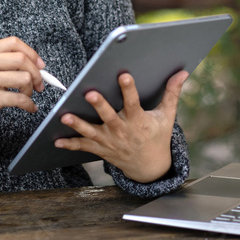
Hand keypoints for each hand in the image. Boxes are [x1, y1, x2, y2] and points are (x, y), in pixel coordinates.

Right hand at [0, 37, 46, 143]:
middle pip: (21, 58)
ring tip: (26, 97)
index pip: (13, 43)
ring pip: (23, 77)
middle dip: (36, 73)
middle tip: (39, 84)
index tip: (40, 65)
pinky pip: (20, 98)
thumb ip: (4, 63)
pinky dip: (29, 104)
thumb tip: (35, 63)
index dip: (31, 53)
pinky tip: (29, 107)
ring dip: (31, 90)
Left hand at [54, 69, 188, 182]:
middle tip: (89, 94)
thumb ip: (172, 93)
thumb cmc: (157, 136)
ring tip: (65, 116)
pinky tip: (56, 140)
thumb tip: (183, 72)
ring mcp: (110, 141)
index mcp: (139, 121)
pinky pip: (84, 146)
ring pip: (92, 132)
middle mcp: (123, 131)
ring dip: (78, 125)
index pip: (134, 103)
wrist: (150, 167)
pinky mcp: (101, 149)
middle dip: (100, 106)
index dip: (129, 89)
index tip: (124, 75)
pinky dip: (71, 144)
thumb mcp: (167, 116)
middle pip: (109, 117)